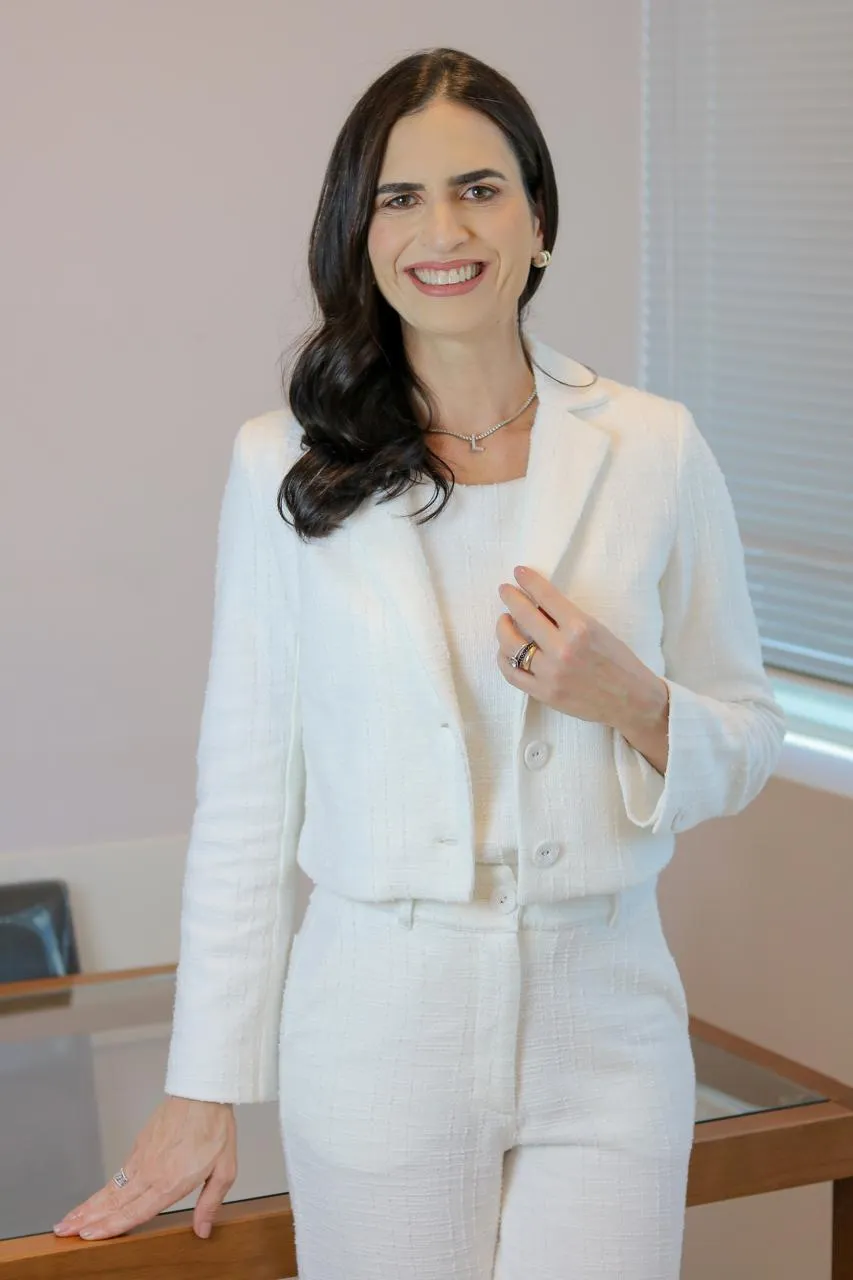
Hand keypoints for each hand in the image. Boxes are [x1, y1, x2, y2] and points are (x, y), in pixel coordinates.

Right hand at [53, 1095, 235, 1240]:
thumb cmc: (215, 1129)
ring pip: (111, 1187)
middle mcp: (150, 1172)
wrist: (203, 1091)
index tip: (89, 1236)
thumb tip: (202, 1231)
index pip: (134, 1212)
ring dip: (89, 1204)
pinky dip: (104, 1187)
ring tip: (69, 1218)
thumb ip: (210, 1203)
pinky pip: (119, 1172)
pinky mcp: (140, 1144)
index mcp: (170, 1182)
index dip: (110, 1226)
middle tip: (64, 1231)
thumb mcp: (224, 1170)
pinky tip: (98, 1196)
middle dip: (87, 1218)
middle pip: (113, 1201)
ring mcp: (142, 1157)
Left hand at [496, 565, 667, 735]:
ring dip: (503, 628)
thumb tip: (537, 604)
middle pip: (524, 615)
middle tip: (505, 590)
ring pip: (511, 645)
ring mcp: (551, 673)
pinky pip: (512, 673)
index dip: (529, 581)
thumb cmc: (619, 662)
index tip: (519, 572)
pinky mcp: (544, 693)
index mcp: (580, 627)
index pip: (546, 596)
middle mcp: (563, 649)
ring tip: (504, 620)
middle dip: (510, 598)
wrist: (631, 700)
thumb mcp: (599, 630)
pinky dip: (503, 659)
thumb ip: (568, 618)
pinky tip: (505, 650)